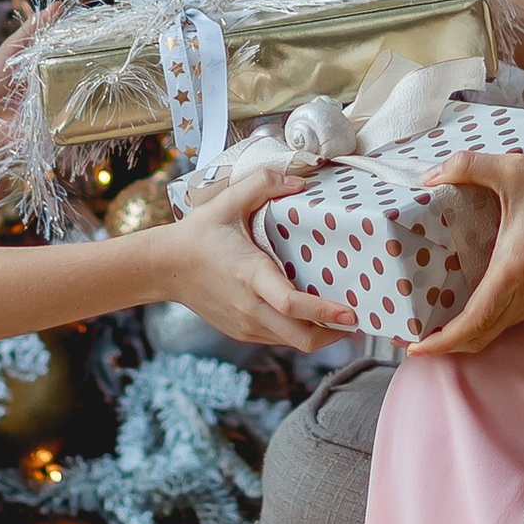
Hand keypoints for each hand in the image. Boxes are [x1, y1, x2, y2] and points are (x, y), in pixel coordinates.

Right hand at [159, 163, 356, 351]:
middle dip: (334, 333)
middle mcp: (250, 307)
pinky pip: (279, 339)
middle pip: (301, 337)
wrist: (164, 267)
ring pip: (293, 342)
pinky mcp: (241, 331)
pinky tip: (310, 317)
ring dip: (319, 334)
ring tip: (341, 318)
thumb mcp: (227, 201)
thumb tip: (300, 181)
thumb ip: (264, 184)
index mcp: (250, 275)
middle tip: (358, 319)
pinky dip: (299, 332)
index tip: (351, 312)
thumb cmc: (198, 234)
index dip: (325, 312)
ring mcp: (245, 324)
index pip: (292, 304)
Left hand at [403, 149, 523, 356]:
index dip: (440, 343)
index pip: (472, 325)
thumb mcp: (513, 169)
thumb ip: (466, 167)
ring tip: (442, 314)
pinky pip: (521, 315)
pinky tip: (482, 294)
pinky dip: (496, 315)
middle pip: (483, 335)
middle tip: (417, 334)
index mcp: (514, 271)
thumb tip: (428, 175)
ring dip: (473, 327)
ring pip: (502, 327)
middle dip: (448, 342)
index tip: (415, 348)